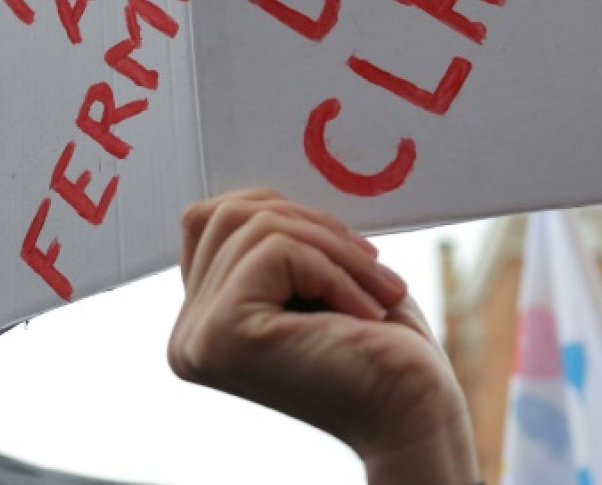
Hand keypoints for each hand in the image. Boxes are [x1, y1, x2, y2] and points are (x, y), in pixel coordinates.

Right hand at [168, 189, 478, 484]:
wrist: (414, 412)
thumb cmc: (383, 346)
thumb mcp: (321, 275)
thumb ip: (275, 239)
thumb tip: (258, 190)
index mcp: (204, 322)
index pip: (213, 219)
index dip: (288, 213)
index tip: (351, 252)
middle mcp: (187, 335)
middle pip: (228, 213)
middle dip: (316, 223)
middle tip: (374, 267)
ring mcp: (197, 338)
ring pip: (254, 225)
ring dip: (335, 247)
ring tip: (378, 291)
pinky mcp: (223, 336)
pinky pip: (275, 250)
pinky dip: (335, 270)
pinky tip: (366, 314)